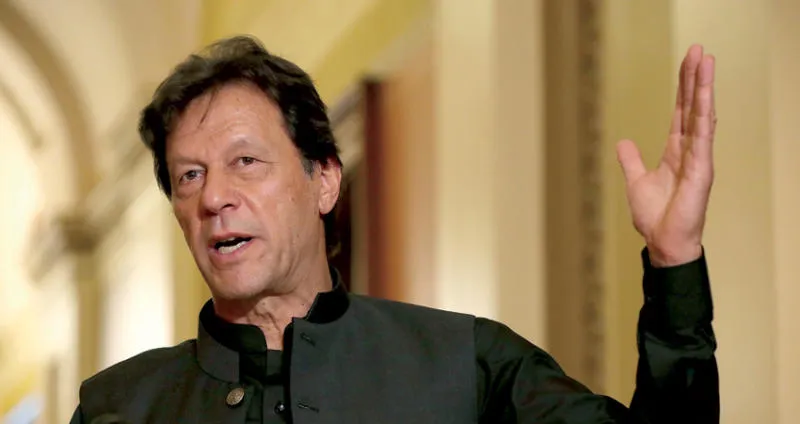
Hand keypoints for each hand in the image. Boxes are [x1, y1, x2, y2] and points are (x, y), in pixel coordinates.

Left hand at [616, 45, 715, 266]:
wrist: (662, 242)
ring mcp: (698, 159)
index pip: (681, 112)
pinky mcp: (702, 170)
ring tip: (705, 62)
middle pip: (693, 107)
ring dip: (703, 89)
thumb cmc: (654, 217)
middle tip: (698, 50)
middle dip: (694, 79)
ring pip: (701, 116)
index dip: (684, 88)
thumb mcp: (637, 181)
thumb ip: (631, 160)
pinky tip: (706, 97)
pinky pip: (703, 138)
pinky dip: (704, 116)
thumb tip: (623, 141)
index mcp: (675, 151)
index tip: (688, 62)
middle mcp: (690, 151)